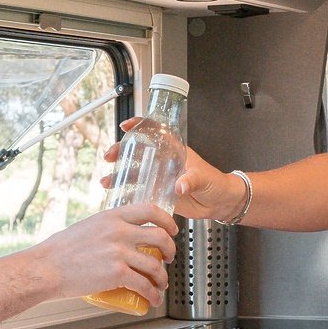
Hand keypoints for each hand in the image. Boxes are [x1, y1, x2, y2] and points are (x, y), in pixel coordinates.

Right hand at [31, 202, 176, 303]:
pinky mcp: (117, 273)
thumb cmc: (60, 251)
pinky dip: (153, 294)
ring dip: (162, 278)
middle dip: (171, 251)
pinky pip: (144, 285)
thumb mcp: (89, 226)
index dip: (167, 221)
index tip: (171, 230)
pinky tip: (152, 298)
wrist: (46, 268)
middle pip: (161, 237)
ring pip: (156, 265)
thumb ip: (108, 227)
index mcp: (112, 216)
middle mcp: (119, 231)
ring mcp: (119, 252)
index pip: (151, 210)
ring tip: (159, 285)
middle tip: (168, 259)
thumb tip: (123, 235)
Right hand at [100, 121, 242, 219]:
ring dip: (120, 175)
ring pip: (136, 172)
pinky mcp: (160, 193)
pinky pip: (140, 190)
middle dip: (122, 151)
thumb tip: (180, 186)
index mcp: (175, 150)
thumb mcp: (204, 178)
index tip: (126, 126)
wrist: (220, 203)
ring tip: (107, 181)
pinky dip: (127, 192)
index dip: (140, 125)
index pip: (155, 131)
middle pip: (138, 151)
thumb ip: (191, 180)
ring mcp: (161, 177)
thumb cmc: (216, 184)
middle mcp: (164, 162)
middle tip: (110, 156)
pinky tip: (117, 195)